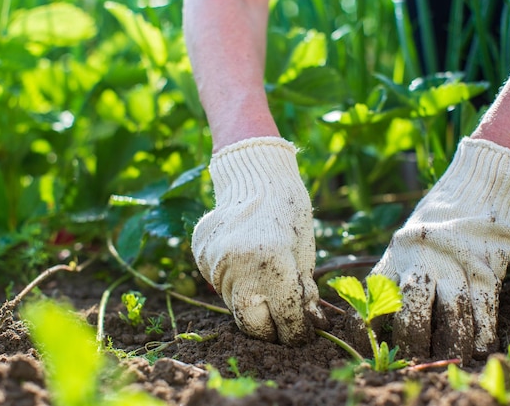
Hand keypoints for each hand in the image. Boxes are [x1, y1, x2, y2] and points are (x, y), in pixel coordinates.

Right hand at [192, 137, 327, 344]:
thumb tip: (306, 321)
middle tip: (282, 325)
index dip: (297, 332)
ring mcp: (216, 262)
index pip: (286, 318)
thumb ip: (302, 290)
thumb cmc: (288, 210)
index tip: (302, 334)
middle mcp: (240, 266)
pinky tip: (245, 264)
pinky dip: (235, 284)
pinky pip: (219, 285)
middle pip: (252, 324)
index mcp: (274, 263)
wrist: (254, 176)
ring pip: (234, 305)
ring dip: (252, 305)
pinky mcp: (202, 257)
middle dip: (269, 331)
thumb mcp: (305, 250)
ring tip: (263, 284)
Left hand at [369, 138, 509, 360]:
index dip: (364, 324)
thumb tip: (373, 315)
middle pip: (414, 306)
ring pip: (452, 313)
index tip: (364, 343)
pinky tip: (479, 346)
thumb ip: (391, 274)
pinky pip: (484, 308)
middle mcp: (423, 258)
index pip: (373, 292)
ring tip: (448, 356)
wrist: (473, 190)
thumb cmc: (431, 225)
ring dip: (451, 342)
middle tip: (414, 357)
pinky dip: (482, 331)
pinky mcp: (487, 269)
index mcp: (396, 253)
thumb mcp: (402, 242)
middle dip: (413, 339)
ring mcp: (457, 264)